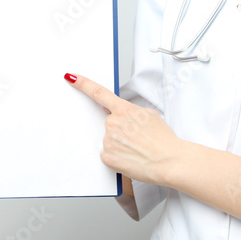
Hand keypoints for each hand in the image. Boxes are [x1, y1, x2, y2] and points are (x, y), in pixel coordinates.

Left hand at [65, 73, 183, 186]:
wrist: (168, 161)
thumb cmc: (163, 140)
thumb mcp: (149, 115)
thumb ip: (131, 112)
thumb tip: (124, 116)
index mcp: (124, 110)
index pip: (98, 93)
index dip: (83, 84)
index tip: (72, 78)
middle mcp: (113, 123)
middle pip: (110, 123)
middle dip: (120, 129)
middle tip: (137, 138)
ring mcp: (108, 140)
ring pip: (110, 140)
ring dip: (120, 144)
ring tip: (137, 149)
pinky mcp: (107, 157)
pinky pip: (108, 154)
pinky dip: (117, 156)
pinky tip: (130, 157)